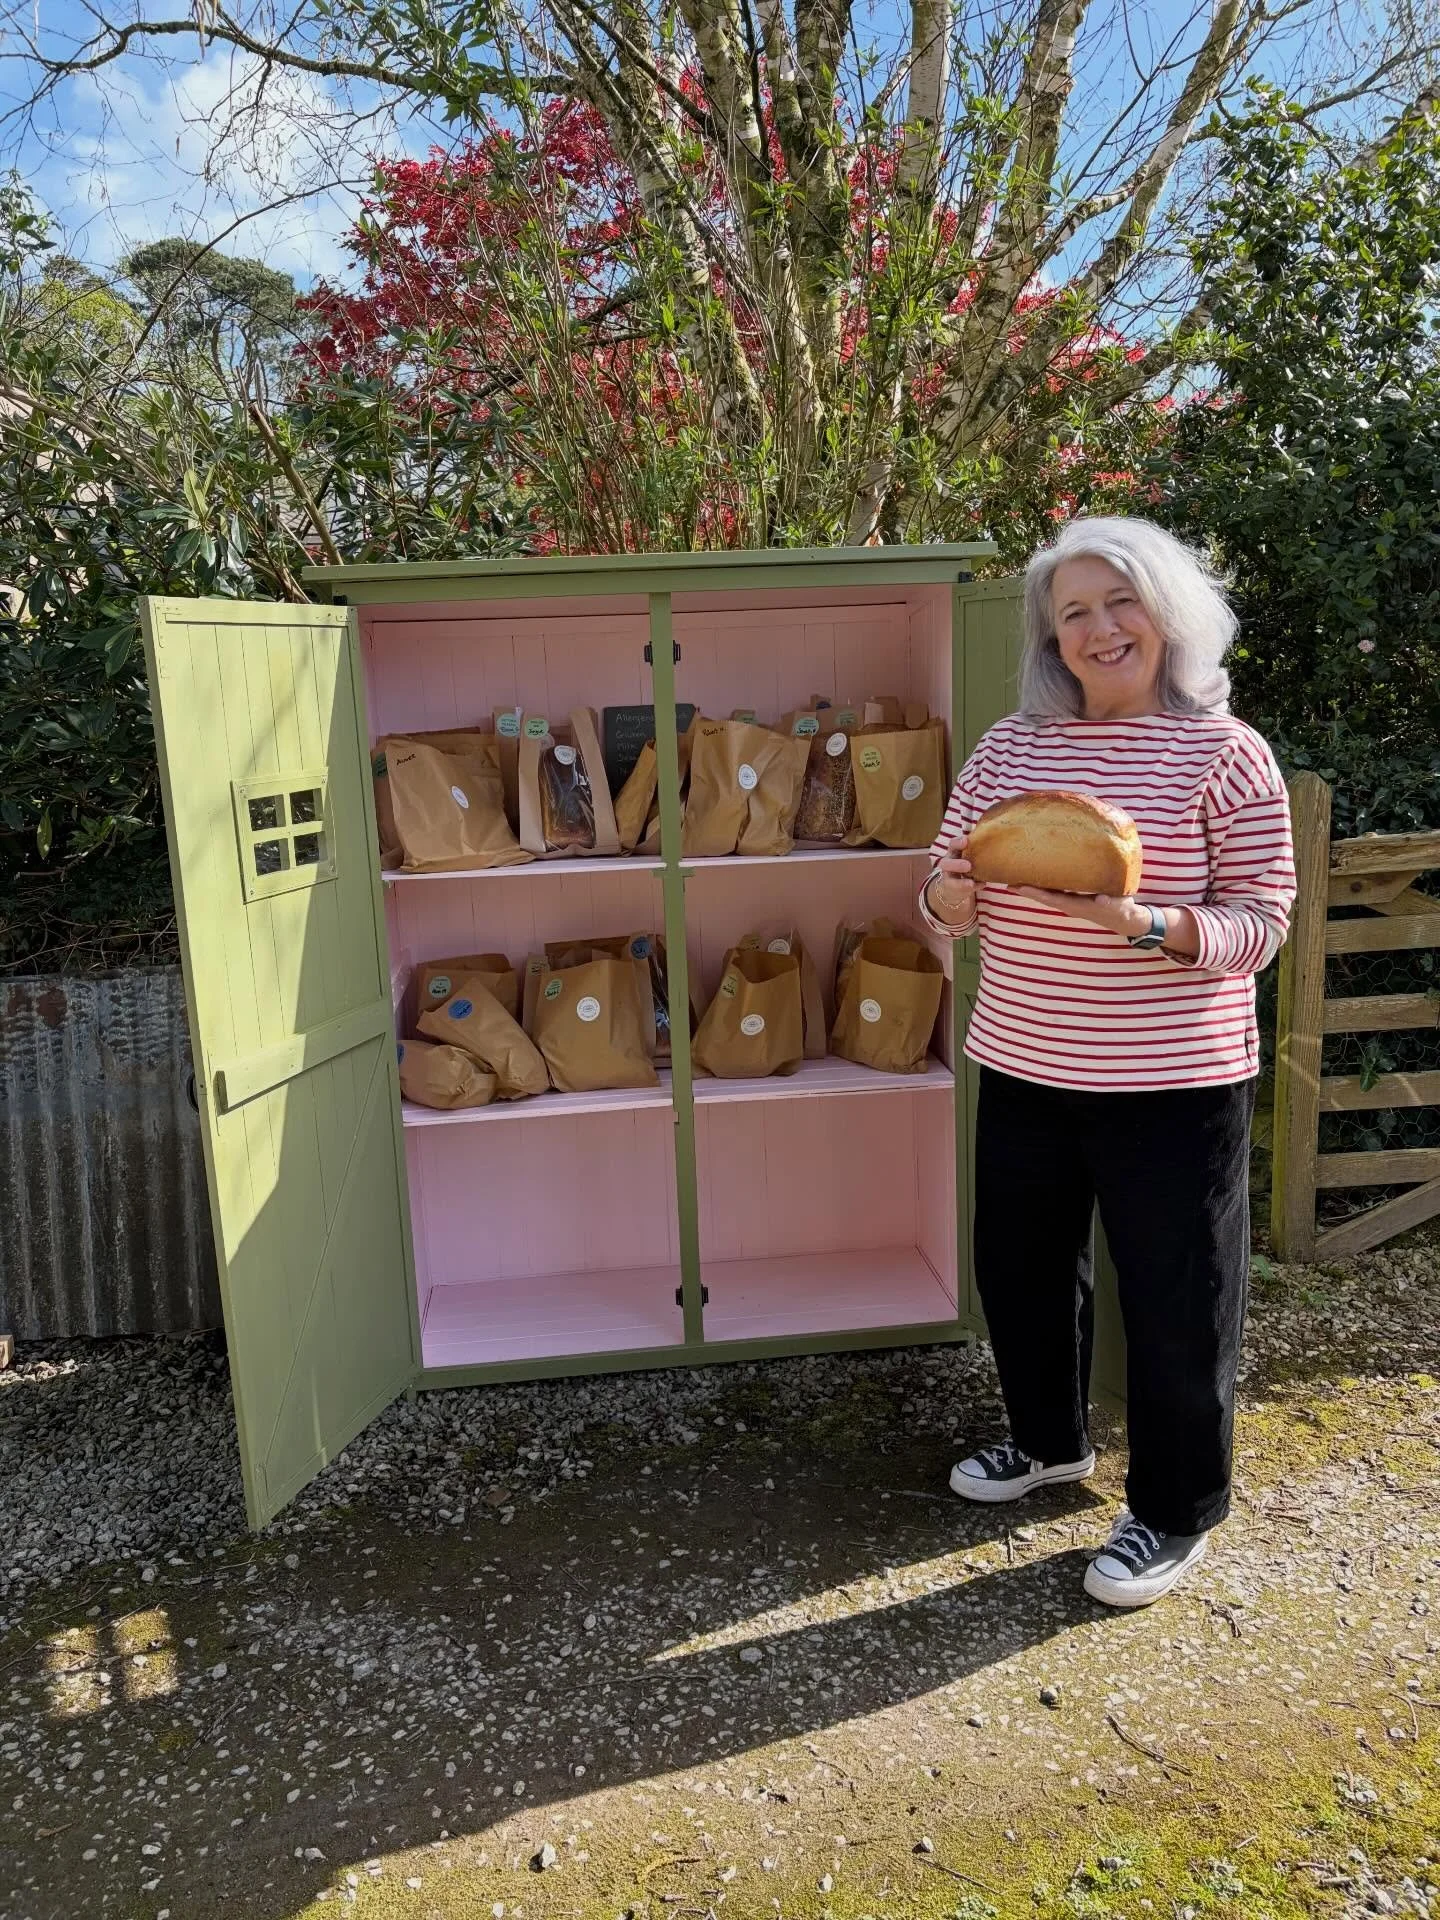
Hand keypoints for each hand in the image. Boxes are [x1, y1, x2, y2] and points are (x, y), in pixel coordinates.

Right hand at [928, 838, 976, 926]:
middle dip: (957, 864)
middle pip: (946, 863)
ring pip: (949, 880)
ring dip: (960, 881)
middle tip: (968, 865)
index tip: (966, 840)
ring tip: (971, 882)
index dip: (958, 842)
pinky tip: (981, 885)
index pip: (952, 845)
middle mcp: (948, 864)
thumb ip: (979, 847)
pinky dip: (971, 887)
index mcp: (954, 852)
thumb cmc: (967, 863)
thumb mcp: (970, 854)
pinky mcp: (952, 888)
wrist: (953, 885)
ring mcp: (948, 878)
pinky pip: (960, 889)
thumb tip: (1000, 834)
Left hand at [1016, 888, 1151, 938]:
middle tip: (1008, 882)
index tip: (1020, 887)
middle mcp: (1070, 905)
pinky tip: (1035, 877)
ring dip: (1031, 888)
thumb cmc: (1121, 909)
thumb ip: (1110, 902)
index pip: (1052, 898)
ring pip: (1047, 895)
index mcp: (1078, 905)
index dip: (1036, 893)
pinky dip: (1043, 885)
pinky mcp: (1074, 899)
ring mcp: (1071, 902)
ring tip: (1015, 878)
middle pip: (1044, 897)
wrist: (1125, 919)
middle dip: (1026, 890)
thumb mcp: (1118, 905)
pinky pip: (1055, 891)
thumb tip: (1101, 900)